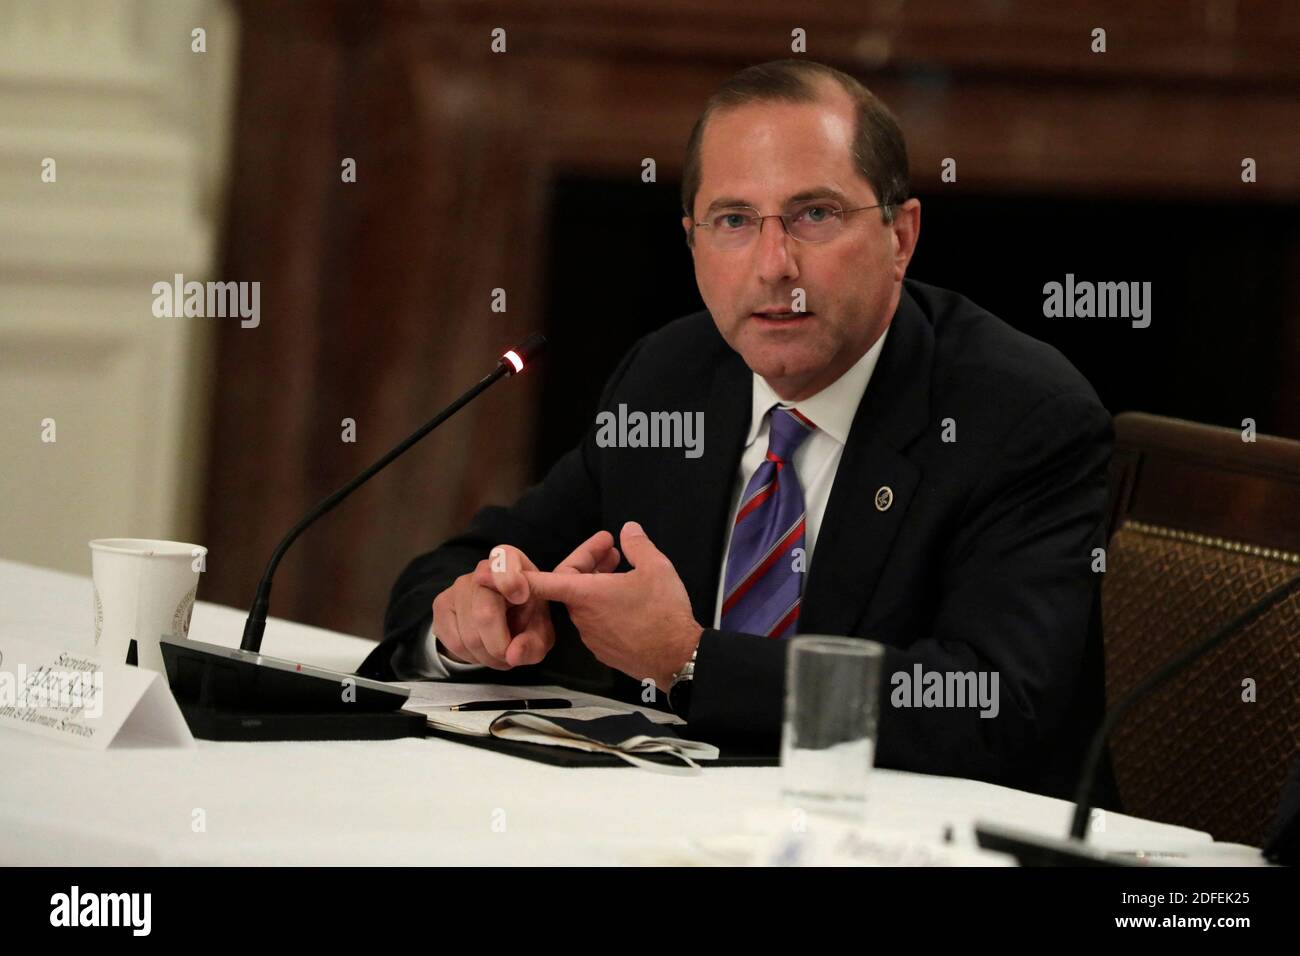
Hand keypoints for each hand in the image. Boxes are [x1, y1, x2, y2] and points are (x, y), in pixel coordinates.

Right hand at [431, 532, 621, 669]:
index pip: (507, 560)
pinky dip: (470, 654)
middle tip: (512, 657)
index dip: (511, 575)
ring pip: (467, 628)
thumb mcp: (541, 623)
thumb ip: (539, 635)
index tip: (519, 592)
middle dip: (499, 637)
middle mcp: (481, 570)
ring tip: (504, 658)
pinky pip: (451, 638)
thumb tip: (519, 654)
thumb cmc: (528, 615)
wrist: (490, 619)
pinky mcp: (439, 608)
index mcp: (512, 562)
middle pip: (482, 604)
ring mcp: (456, 588)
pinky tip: (484, 655)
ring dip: (487, 652)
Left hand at [523, 521, 702, 692]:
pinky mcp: (604, 650)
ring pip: (585, 604)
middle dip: (589, 563)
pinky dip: (604, 606)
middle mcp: (582, 617)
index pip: (544, 582)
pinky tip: (628, 599)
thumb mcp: (656, 567)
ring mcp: (592, 637)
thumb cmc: (663, 612)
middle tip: (613, 550)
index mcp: (586, 594)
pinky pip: (596, 622)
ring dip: (598, 585)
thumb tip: (628, 530)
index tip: (505, 568)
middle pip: (572, 585)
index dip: (522, 574)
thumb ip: (637, 545)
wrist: (677, 658)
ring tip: (624, 571)